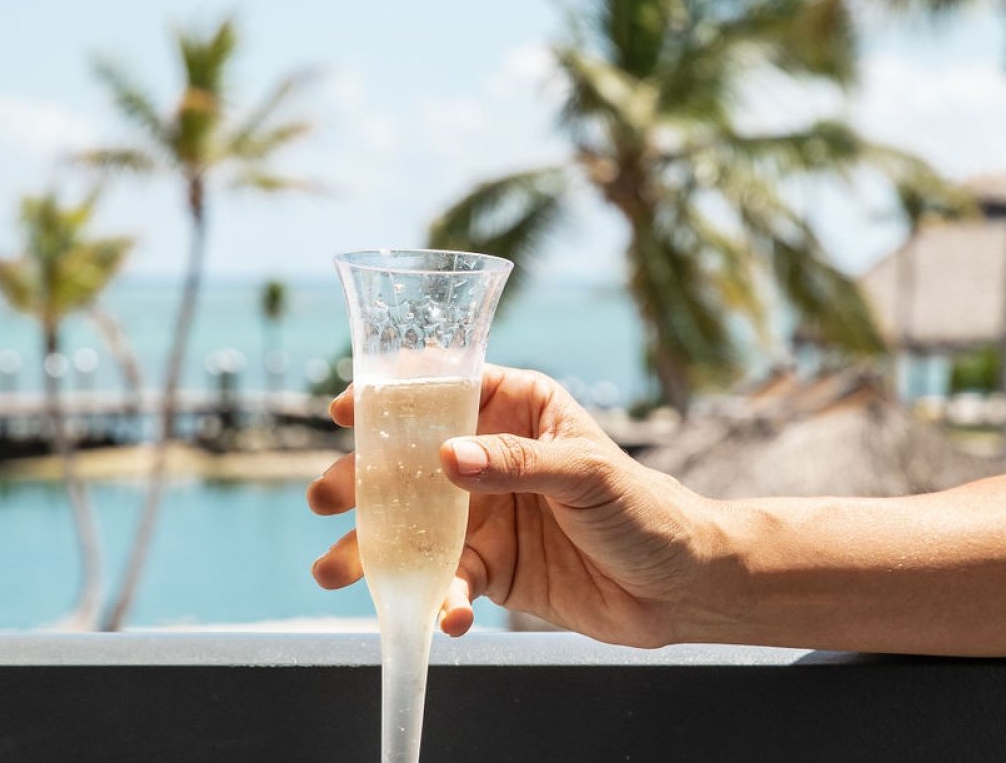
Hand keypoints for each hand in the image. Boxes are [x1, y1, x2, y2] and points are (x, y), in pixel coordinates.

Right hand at [307, 365, 715, 647]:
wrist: (680, 587)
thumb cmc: (645, 508)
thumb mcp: (586, 474)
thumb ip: (516, 464)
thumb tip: (447, 459)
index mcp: (518, 409)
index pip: (446, 390)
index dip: (391, 397)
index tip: (345, 412)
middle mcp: (493, 457)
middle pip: (412, 461)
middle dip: (363, 481)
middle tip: (325, 498)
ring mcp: (488, 514)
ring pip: (416, 526)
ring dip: (374, 550)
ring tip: (333, 572)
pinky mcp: (493, 568)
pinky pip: (451, 580)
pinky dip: (441, 599)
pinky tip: (446, 616)